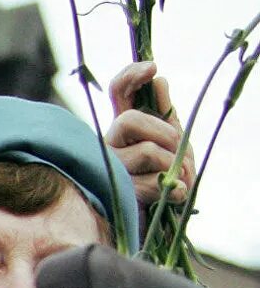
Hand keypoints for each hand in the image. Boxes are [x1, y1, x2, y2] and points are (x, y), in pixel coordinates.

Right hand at [106, 62, 195, 208]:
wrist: (158, 219)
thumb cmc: (164, 176)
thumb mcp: (171, 141)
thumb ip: (165, 114)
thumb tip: (159, 80)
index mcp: (123, 127)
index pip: (118, 92)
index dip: (131, 75)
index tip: (153, 68)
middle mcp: (109, 144)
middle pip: (129, 120)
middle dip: (165, 133)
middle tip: (177, 149)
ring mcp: (111, 169)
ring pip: (148, 152)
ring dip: (174, 165)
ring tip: (178, 179)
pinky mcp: (119, 194)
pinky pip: (156, 182)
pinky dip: (176, 189)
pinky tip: (175, 195)